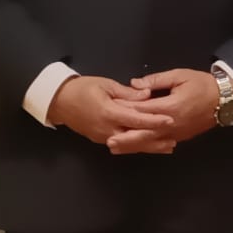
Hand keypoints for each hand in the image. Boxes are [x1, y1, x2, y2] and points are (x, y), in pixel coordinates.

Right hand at [49, 75, 172, 151]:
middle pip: (136, 137)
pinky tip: (147, 145)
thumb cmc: (83, 88)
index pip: (137, 119)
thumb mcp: (106, 85)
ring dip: (148, 146)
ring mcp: (103, 137)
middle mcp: (107, 129)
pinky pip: (122, 144)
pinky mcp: (100, 140)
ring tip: (167, 147)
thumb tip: (148, 94)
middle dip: (155, 140)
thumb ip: (127, 93)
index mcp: (109, 113)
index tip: (170, 120)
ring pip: (130, 144)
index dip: (154, 120)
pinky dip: (135, 145)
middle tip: (174, 142)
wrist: (59, 101)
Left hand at [109, 67, 220, 153]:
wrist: (225, 99)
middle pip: (144, 133)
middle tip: (109, 142)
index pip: (143, 111)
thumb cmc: (202, 84)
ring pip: (151, 142)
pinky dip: (147, 147)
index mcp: (171, 107)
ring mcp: (177, 133)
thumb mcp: (180, 75)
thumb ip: (156, 80)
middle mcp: (172, 124)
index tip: (111, 112)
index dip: (126, 112)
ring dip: (133, 146)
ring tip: (116, 149)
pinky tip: (137, 149)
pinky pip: (161, 144)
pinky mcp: (180, 137)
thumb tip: (135, 84)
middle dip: (126, 138)